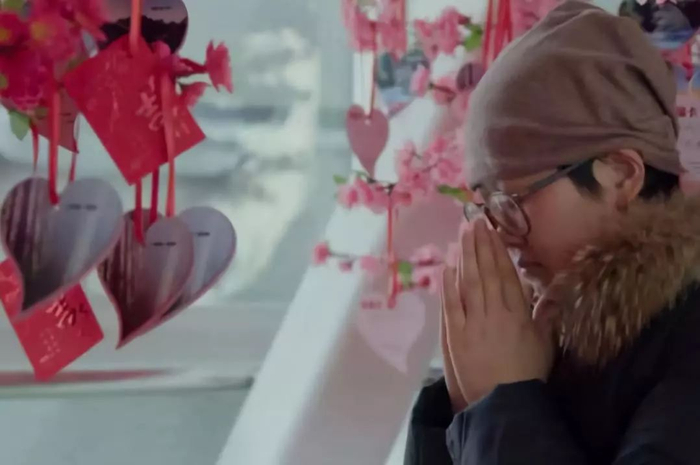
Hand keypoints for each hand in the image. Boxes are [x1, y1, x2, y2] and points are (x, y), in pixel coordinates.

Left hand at [441, 218, 554, 403]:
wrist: (505, 401)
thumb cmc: (527, 373)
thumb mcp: (545, 342)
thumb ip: (547, 313)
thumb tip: (554, 289)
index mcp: (518, 312)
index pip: (506, 273)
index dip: (498, 250)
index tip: (492, 230)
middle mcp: (495, 311)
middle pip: (486, 271)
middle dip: (480, 244)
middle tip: (474, 220)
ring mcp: (474, 321)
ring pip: (469, 282)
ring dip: (466, 256)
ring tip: (462, 234)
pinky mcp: (456, 334)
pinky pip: (452, 304)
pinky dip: (449, 284)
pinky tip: (448, 265)